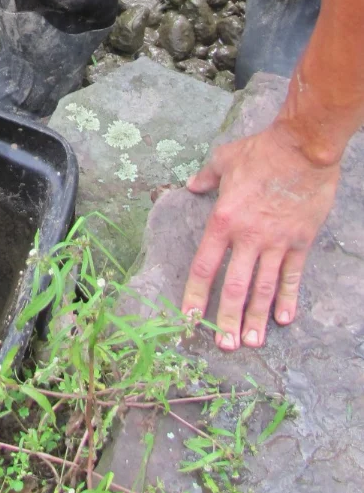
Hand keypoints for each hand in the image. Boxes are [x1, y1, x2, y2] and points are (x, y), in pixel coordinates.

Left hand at [181, 122, 339, 350]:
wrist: (305, 146)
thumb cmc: (262, 151)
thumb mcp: (224, 159)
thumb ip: (205, 177)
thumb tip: (190, 186)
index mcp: (223, 221)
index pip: (204, 267)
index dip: (195, 296)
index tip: (189, 319)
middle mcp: (248, 237)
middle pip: (234, 287)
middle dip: (227, 320)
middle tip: (224, 346)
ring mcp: (277, 241)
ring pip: (263, 288)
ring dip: (256, 318)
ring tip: (250, 342)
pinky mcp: (301, 240)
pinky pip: (292, 275)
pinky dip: (288, 298)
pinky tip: (283, 319)